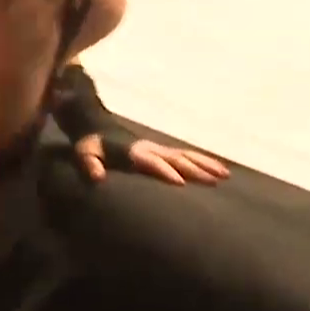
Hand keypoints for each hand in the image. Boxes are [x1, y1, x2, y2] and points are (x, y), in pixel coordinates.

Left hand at [75, 134, 227, 185]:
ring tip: (224, 175)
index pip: (151, 162)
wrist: (99, 127)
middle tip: (213, 181)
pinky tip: (220, 170)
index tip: (180, 182)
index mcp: (133, 152)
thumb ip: (89, 164)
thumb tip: (96, 177)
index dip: (164, 171)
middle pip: (176, 159)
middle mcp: (151, 149)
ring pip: (187, 156)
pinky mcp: (165, 151)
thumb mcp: (84, 153)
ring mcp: (160, 149)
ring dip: (205, 165)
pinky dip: (205, 161)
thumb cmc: (92, 145)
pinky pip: (189, 155)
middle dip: (194, 170)